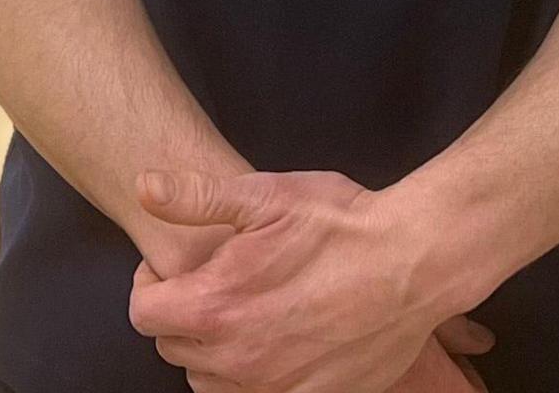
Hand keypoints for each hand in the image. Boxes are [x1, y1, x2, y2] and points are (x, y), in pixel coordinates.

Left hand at [127, 169, 471, 392]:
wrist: (415, 262)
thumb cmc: (342, 225)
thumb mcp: (266, 196)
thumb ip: (196, 198)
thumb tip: (144, 186)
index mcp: (216, 305)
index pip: (143, 313)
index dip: (153, 284)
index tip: (179, 269)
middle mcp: (237, 357)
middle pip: (174, 347)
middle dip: (184, 315)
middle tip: (217, 285)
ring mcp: (274, 384)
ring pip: (209, 382)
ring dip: (213, 352)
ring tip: (244, 314)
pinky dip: (254, 376)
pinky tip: (277, 341)